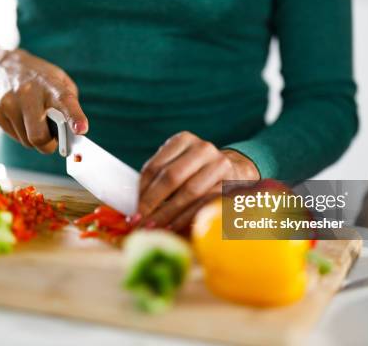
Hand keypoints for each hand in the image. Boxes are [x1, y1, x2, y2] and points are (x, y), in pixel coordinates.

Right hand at [0, 48, 87, 152]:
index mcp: (50, 85)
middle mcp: (29, 92)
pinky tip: (22, 120)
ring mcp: (9, 102)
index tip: (81, 130)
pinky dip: (22, 134)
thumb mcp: (60, 82)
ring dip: (35, 139)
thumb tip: (73, 134)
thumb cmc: (40, 80)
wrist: (3, 66)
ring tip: (36, 123)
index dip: (74, 117)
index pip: (65, 102)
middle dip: (49, 145)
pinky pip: (15, 137)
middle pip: (39, 136)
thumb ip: (70, 106)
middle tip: (53, 140)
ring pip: (27, 141)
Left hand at [137, 131, 259, 231]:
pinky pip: (205, 204)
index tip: (132, 209)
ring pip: (190, 192)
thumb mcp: (177, 165)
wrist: (235, 172)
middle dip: (152, 202)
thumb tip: (134, 205)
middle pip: (172, 177)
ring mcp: (220, 165)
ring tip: (153, 227)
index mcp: (184, 140)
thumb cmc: (196, 173)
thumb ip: (158, 179)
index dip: (142, 190)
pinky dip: (187, 218)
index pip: (156, 166)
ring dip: (168, 213)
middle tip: (139, 221)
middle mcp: (203, 149)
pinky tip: (174, 227)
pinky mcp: (231, 184)